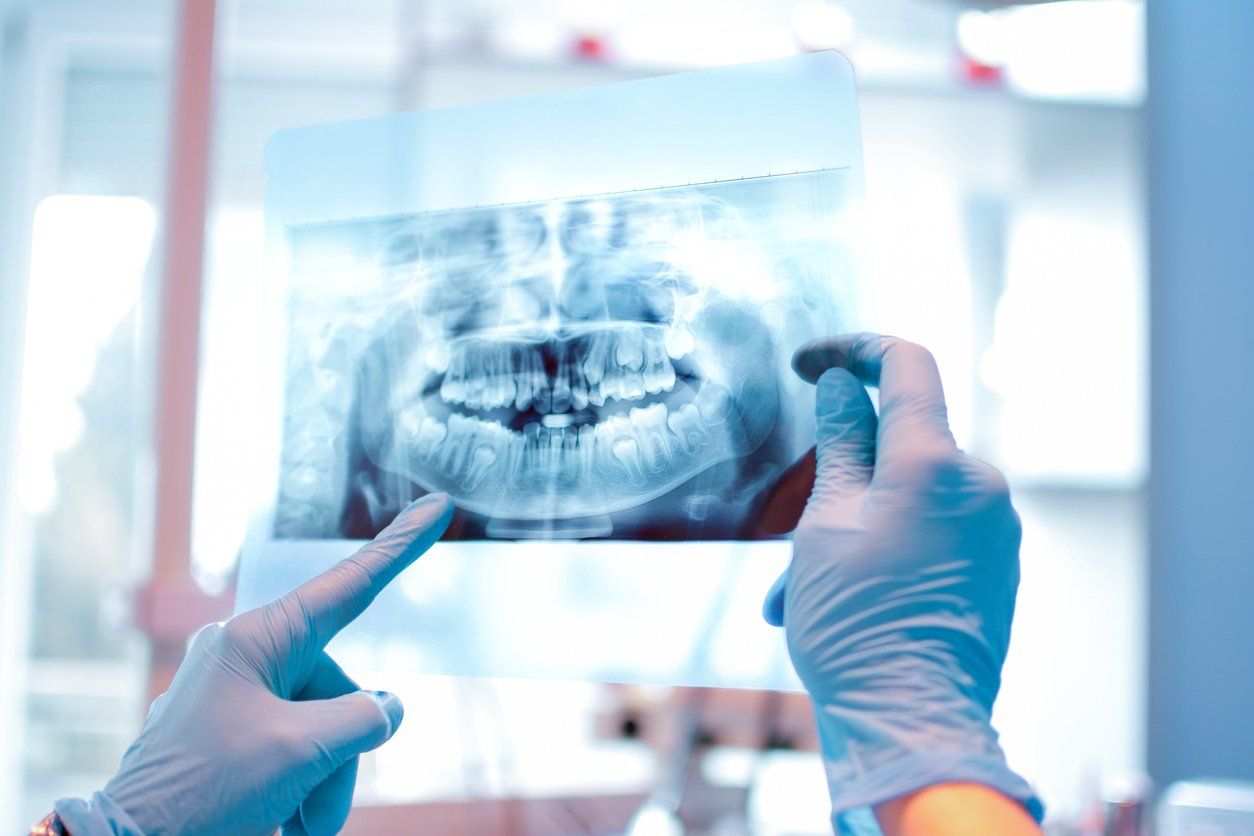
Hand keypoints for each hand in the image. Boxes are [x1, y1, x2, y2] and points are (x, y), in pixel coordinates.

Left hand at [55, 493, 454, 835]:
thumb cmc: (203, 791)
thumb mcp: (299, 750)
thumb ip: (360, 718)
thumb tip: (385, 709)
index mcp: (257, 639)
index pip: (350, 584)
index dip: (400, 546)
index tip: (438, 507)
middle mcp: (249, 657)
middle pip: (341, 690)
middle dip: (343, 753)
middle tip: (313, 807)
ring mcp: (239, 696)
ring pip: (324, 728)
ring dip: (324, 781)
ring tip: (298, 823)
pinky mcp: (234, 733)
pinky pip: (296, 748)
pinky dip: (301, 787)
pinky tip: (284, 820)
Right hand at [762, 334, 1040, 830]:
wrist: (912, 724)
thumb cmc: (857, 626)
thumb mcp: (825, 525)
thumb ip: (840, 446)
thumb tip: (842, 388)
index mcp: (936, 463)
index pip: (904, 364)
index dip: (851, 349)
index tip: (809, 363)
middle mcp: (980, 486)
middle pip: (899, 442)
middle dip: (837, 473)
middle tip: (788, 529)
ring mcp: (994, 529)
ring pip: (906, 496)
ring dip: (849, 525)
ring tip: (798, 592)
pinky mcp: (994, 566)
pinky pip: (930, 532)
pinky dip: (881, 548)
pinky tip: (838, 602)